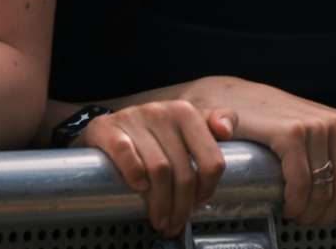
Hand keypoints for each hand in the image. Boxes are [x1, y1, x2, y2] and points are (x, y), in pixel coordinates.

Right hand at [82, 101, 231, 236]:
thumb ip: (215, 123)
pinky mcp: (108, 129)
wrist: (109, 126)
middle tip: (176, 223)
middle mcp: (162, 112)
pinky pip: (126, 153)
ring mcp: (134, 120)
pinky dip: (135, 174)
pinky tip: (139, 188)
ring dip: (160, 202)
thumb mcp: (187, 124)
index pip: (211, 159)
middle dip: (182, 205)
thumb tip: (226, 131)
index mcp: (187, 113)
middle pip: (183, 171)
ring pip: (158, 169)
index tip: (199, 204)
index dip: (207, 189)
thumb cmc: (153, 131)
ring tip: (160, 219)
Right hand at [184, 77, 335, 224]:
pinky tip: (287, 208)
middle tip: (310, 220)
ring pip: (325, 191)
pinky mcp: (291, 134)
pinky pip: (301, 183)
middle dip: (329, 216)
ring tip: (298, 215)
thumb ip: (335, 154)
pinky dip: (295, 204)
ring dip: (311, 214)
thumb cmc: (274, 122)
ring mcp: (316, 127)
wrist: (233, 99)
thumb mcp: (314, 133)